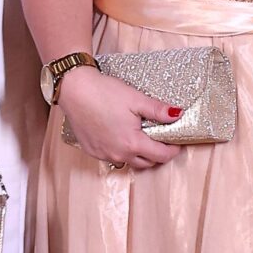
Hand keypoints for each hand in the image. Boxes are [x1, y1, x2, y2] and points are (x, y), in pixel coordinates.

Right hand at [57, 67, 182, 171]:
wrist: (74, 90)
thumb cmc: (103, 93)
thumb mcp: (136, 99)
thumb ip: (158, 110)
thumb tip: (178, 115)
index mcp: (132, 143)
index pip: (161, 156)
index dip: (172, 150)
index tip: (176, 143)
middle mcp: (118, 154)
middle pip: (146, 163)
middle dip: (157, 154)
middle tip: (161, 140)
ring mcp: (104, 154)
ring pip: (128, 162)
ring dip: (138, 154)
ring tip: (141, 138)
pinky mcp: (92, 150)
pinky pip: (112, 157)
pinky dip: (121, 151)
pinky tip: (120, 137)